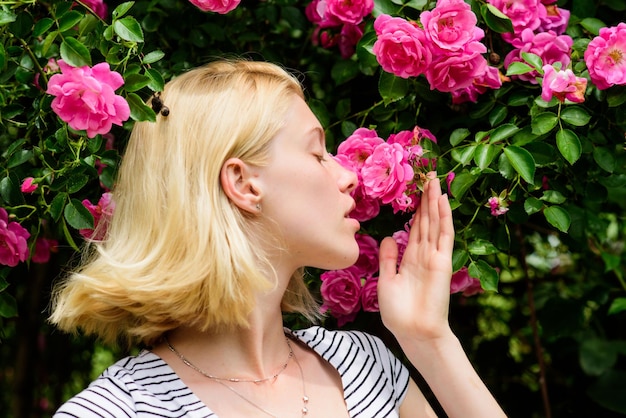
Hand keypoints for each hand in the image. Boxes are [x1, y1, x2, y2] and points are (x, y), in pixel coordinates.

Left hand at [377, 172, 454, 342]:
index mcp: (410, 258)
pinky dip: (443, 217)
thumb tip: (388, 237)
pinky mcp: (442, 261)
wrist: (412, 331)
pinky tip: (442, 200)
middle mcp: (423, 254)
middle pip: (426, 220)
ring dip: (435, 201)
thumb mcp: (386, 280)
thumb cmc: (399, 312)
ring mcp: (434, 256)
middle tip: (428, 174)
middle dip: (426, 197)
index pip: (414, 227)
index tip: (415, 190)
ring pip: (435, 222)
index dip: (415, 208)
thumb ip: (388, 258)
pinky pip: (444, 235)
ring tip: (435, 179)